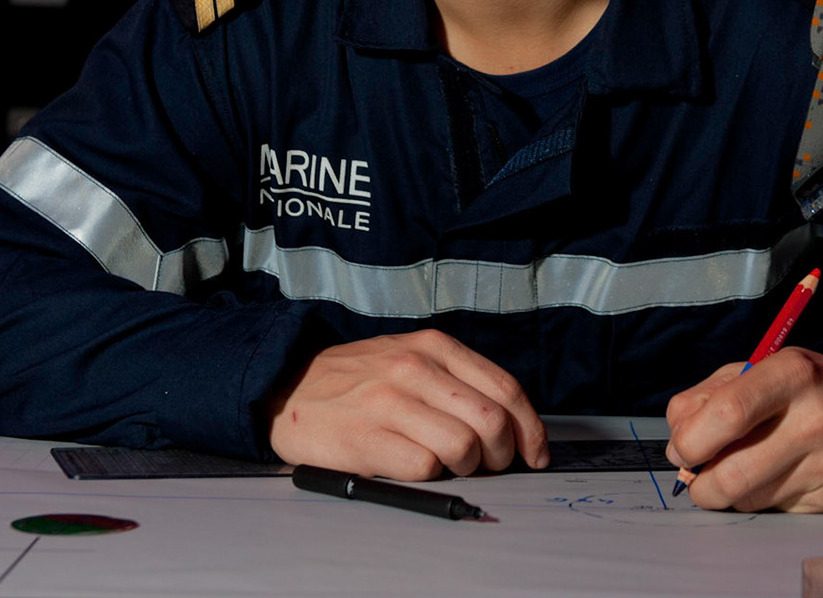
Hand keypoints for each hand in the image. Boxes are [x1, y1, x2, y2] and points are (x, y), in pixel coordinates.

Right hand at [267, 329, 548, 480]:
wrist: (288, 388)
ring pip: (462, 448)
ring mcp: (388, 402)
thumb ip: (457, 380)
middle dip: (502, 455)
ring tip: (448, 465)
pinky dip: (429, 476)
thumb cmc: (359, 379)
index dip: (530, 429)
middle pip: (491, 421)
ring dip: (466, 468)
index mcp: (434, 346)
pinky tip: (413, 466)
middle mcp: (414, 368)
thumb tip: (511, 424)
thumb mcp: (411, 357)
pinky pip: (423, 469)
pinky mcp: (365, 438)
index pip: (505, 388)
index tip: (534, 454)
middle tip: (489, 465)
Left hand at [664, 348, 822, 511]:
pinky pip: (772, 510)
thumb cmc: (806, 389)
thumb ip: (709, 396)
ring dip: (727, 491)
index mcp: (793, 373)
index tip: (682, 448)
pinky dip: (758, 499)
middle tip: (695, 474)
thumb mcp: (759, 369)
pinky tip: (772, 476)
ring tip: (738, 468)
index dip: (692, 439)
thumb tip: (678, 440)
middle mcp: (816, 419)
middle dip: (699, 483)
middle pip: (732, 472)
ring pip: (747, 499)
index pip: (728, 413)